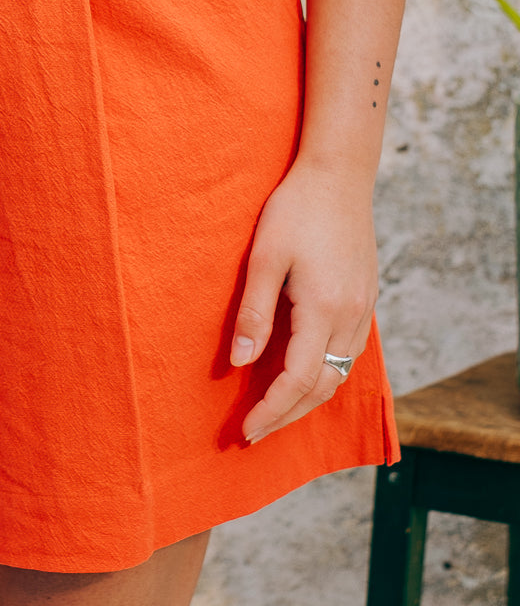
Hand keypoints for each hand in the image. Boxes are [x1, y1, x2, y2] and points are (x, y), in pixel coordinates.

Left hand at [229, 159, 377, 441]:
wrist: (339, 173)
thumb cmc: (295, 208)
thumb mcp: (265, 256)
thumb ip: (254, 312)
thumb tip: (239, 362)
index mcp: (325, 309)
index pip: (299, 380)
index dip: (272, 410)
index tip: (246, 430)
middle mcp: (351, 316)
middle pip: (323, 387)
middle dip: (288, 414)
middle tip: (255, 432)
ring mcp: (364, 308)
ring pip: (340, 373)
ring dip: (308, 398)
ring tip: (275, 410)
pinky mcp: (366, 297)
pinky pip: (349, 353)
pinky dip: (326, 374)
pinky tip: (304, 373)